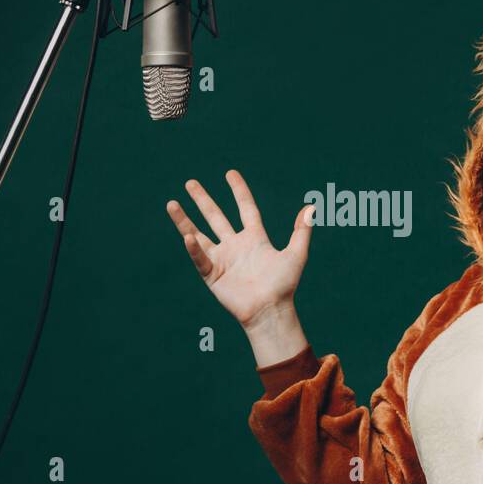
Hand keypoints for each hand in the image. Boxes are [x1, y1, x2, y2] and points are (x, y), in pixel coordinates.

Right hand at [165, 169, 314, 329]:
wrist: (270, 310)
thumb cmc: (283, 285)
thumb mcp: (296, 255)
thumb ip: (301, 231)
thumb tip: (311, 206)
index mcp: (254, 238)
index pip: (245, 208)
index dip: (239, 191)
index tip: (230, 173)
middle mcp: (235, 246)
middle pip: (215, 217)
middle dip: (203, 200)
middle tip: (190, 183)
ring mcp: (222, 259)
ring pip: (199, 234)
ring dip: (184, 220)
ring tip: (171, 203)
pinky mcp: (212, 275)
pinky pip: (200, 258)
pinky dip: (193, 248)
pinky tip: (187, 235)